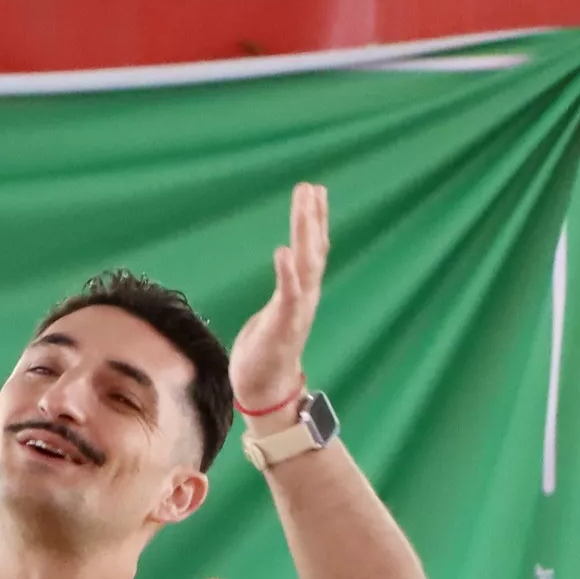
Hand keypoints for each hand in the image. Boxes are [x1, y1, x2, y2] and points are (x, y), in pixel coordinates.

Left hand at [229, 183, 328, 423]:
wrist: (264, 390)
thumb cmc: (266, 352)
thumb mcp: (276, 310)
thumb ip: (286, 287)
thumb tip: (286, 268)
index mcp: (301, 292)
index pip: (312, 249)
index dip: (315, 220)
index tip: (315, 190)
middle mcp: (305, 297)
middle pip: (313, 250)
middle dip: (312, 218)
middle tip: (310, 187)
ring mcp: (297, 311)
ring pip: (306, 266)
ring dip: (305, 234)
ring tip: (304, 205)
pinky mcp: (284, 326)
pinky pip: (289, 295)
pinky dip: (287, 273)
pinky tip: (282, 251)